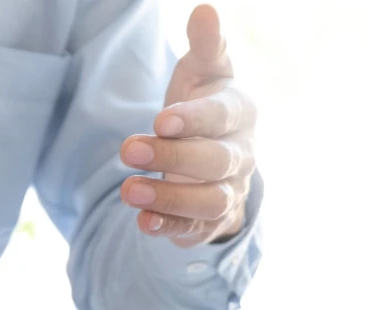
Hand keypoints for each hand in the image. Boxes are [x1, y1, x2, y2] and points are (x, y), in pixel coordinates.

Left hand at [119, 4, 256, 246]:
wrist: (214, 159)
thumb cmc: (204, 107)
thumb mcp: (203, 74)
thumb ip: (206, 46)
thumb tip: (204, 10)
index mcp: (240, 113)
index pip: (224, 116)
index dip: (195, 119)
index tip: (160, 119)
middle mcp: (241, 156)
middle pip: (216, 161)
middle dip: (172, 157)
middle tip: (126, 149)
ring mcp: (229, 192)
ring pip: (209, 201)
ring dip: (169, 197)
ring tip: (128, 191)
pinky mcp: (210, 222)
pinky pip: (195, 230)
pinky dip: (170, 227)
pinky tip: (143, 223)